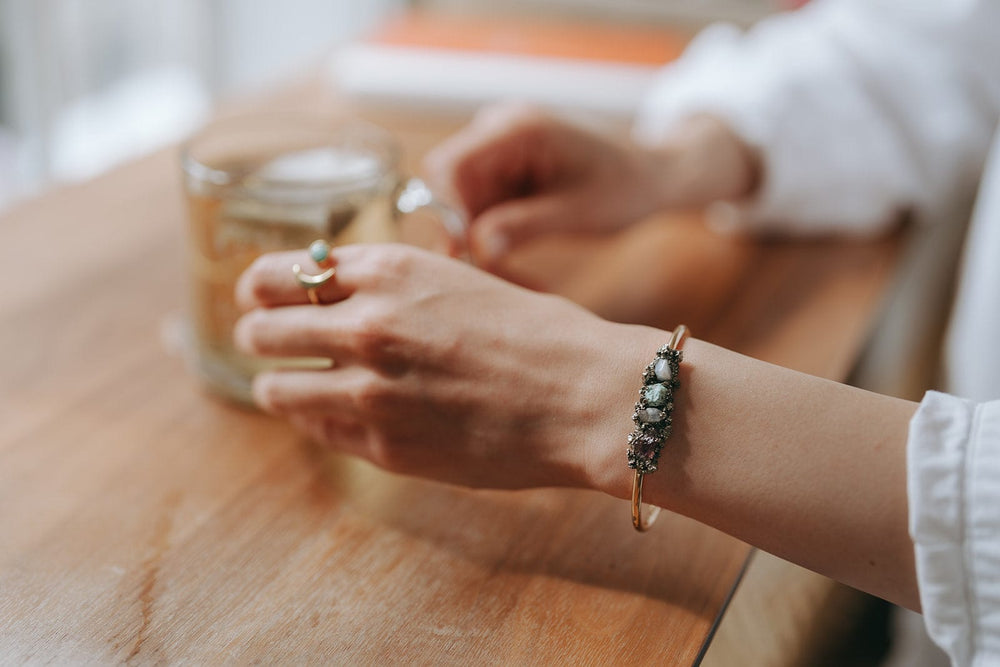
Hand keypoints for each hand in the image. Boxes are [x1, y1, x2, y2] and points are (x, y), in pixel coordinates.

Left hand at [234, 244, 663, 491]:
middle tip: (268, 342)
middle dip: (262, 335)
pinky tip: (341, 415)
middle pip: (262, 330)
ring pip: (274, 388)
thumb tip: (335, 291)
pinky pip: (319, 431)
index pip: (280, 274)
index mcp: (387, 271)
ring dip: (279, 385)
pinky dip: (319, 422)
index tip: (261, 297)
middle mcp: (365, 324)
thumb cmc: (539, 332)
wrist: (584, 395)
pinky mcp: (382, 445)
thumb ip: (392, 285)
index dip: (262, 287)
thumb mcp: (458, 280)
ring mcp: (368, 390)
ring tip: (291, 387)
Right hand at [423, 104, 759, 267]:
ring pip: (458, 207)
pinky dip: (486, 243)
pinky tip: (507, 268)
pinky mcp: (501, 178)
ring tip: (505, 278)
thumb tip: (476, 248)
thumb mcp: (578, 212)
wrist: (652, 178)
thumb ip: (524, 226)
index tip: (460, 254)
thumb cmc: (625, 187)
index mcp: (517, 129)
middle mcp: (497, 134)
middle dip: (458, 233)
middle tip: (481, 277)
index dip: (446, 211)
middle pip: (447, 187)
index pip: (451, 166)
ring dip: (472, 244)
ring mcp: (497, 156)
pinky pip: (476, 214)